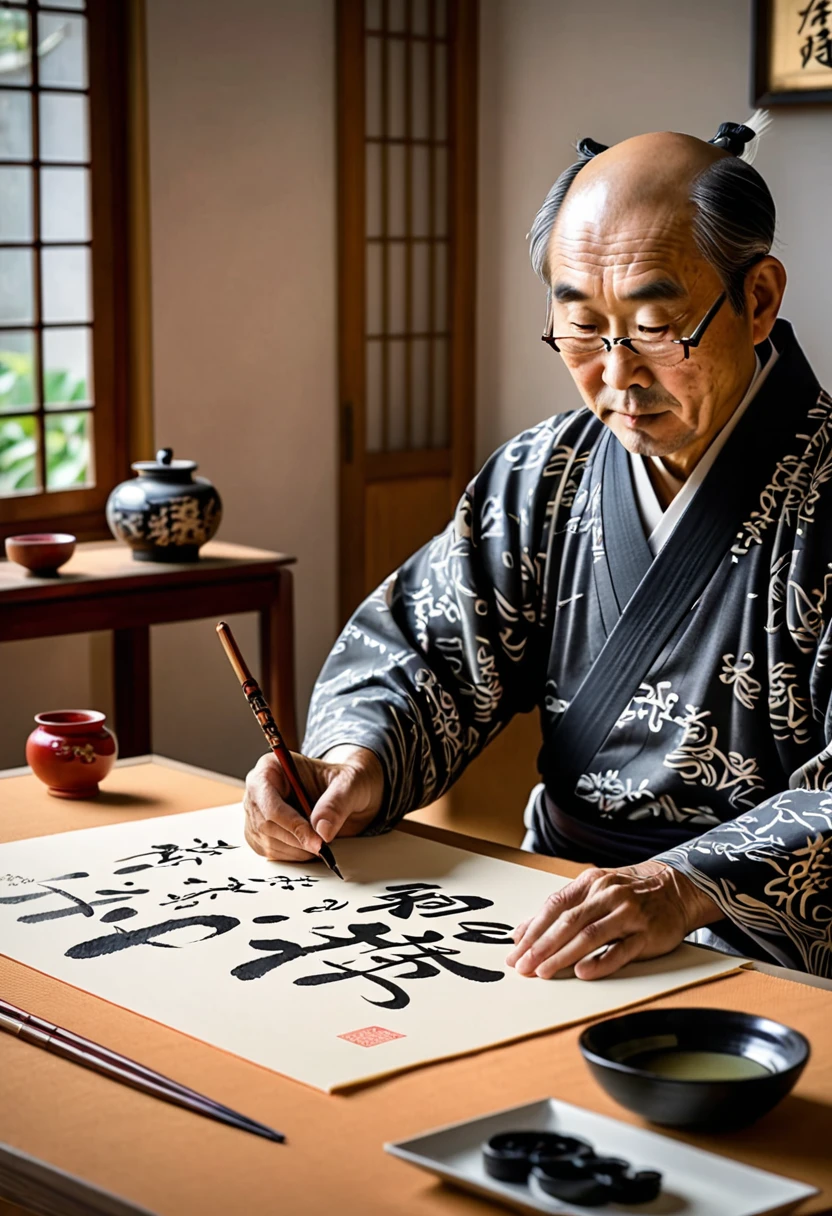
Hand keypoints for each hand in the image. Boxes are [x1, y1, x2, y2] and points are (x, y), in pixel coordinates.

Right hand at [243, 745, 383, 862]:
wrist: (348, 795)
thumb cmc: (345, 781)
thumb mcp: (349, 783)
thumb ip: (337, 802)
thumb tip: (322, 830)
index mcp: (272, 767)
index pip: (269, 800)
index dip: (291, 822)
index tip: (316, 839)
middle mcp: (258, 790)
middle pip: (265, 824)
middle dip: (297, 839)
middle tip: (323, 847)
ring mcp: (256, 813)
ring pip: (267, 842)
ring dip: (297, 850)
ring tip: (320, 842)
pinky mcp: (260, 834)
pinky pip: (270, 852)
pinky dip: (293, 856)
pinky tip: (310, 846)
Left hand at [505, 860, 720, 980]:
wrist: (677, 888)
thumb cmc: (629, 892)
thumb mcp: (594, 890)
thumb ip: (561, 909)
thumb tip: (524, 931)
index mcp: (590, 883)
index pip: (554, 907)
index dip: (533, 930)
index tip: (515, 950)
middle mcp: (608, 895)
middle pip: (568, 923)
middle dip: (541, 946)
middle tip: (523, 966)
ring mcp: (628, 914)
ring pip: (590, 936)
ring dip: (563, 956)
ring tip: (544, 972)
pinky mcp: (647, 934)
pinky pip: (621, 950)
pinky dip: (601, 962)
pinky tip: (583, 972)